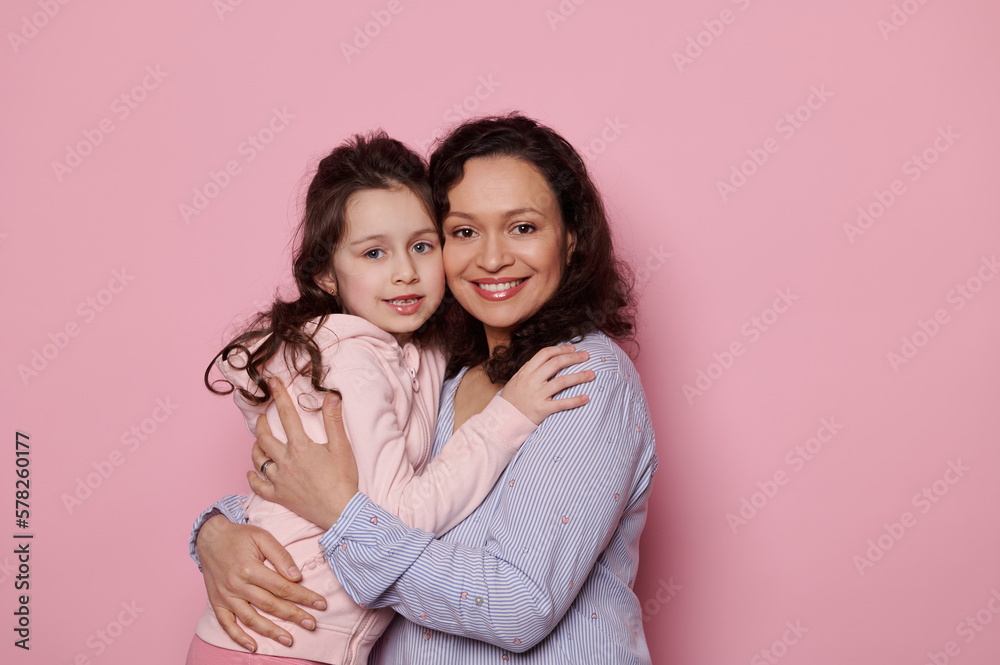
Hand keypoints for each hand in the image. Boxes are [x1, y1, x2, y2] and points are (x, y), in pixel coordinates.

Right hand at [195, 514, 327, 651]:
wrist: (209, 537)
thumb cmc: (239, 536)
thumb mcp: (262, 537)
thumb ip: (280, 556)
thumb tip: (297, 577)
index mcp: (250, 568)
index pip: (283, 587)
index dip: (304, 597)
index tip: (320, 604)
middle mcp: (237, 585)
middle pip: (270, 605)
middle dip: (294, 616)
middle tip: (311, 624)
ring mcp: (226, 596)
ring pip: (251, 619)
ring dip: (271, 632)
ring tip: (289, 640)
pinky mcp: (217, 602)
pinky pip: (227, 624)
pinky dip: (238, 637)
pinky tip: (253, 646)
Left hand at [248, 378, 359, 529]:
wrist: (340, 511)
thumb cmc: (343, 479)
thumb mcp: (342, 447)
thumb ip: (333, 420)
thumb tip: (331, 396)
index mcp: (300, 447)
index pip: (287, 415)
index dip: (279, 396)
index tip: (272, 382)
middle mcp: (285, 461)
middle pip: (264, 437)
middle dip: (261, 423)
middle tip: (263, 417)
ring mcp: (280, 480)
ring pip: (258, 459)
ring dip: (256, 447)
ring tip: (259, 441)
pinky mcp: (279, 496)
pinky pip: (258, 486)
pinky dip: (252, 477)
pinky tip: (251, 472)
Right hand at [500, 345, 593, 424]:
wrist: (502, 420)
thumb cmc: (511, 399)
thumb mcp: (517, 379)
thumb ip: (530, 369)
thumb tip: (546, 358)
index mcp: (526, 371)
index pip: (545, 354)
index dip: (560, 349)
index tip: (573, 348)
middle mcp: (532, 380)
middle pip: (556, 363)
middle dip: (574, 358)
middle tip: (587, 356)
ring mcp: (537, 395)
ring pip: (562, 381)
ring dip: (579, 376)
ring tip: (592, 374)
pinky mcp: (542, 409)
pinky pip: (562, 403)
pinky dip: (575, 400)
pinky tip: (586, 398)